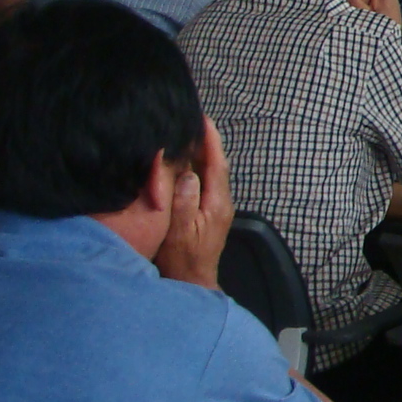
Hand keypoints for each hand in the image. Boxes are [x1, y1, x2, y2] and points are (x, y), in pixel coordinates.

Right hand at [158, 118, 233, 288]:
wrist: (192, 282)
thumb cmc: (183, 257)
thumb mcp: (180, 228)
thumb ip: (185, 199)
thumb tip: (189, 172)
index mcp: (217, 202)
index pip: (216, 164)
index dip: (211, 141)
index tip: (204, 119)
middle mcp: (221, 201)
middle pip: (215, 165)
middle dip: (207, 143)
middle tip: (193, 122)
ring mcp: (216, 208)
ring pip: (210, 174)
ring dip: (201, 155)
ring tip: (188, 136)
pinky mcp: (208, 213)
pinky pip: (204, 183)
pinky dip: (196, 169)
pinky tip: (185, 164)